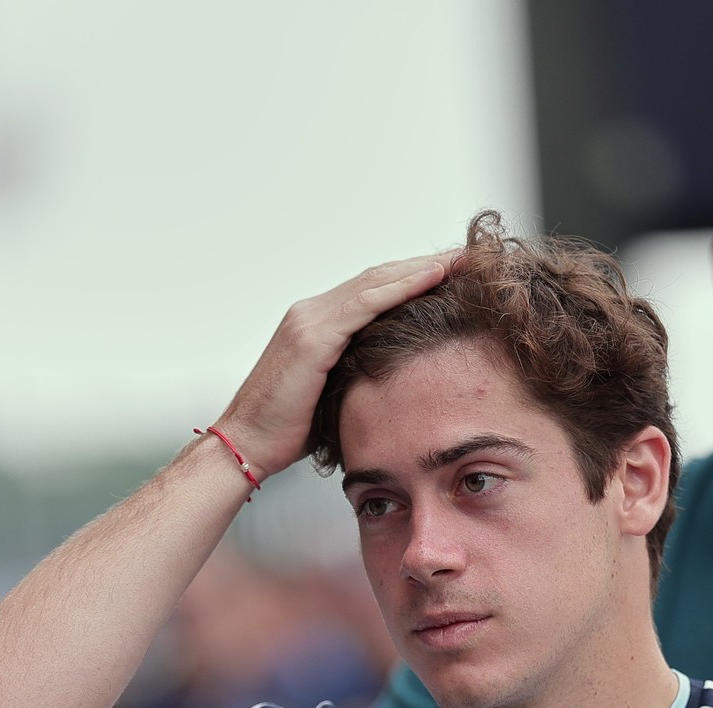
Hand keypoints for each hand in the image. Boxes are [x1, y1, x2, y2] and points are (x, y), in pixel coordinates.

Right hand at [215, 255, 456, 475]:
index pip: (373, 291)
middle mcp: (312, 312)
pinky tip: (432, 278)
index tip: (452, 274)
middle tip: (465, 256)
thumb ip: (356, 376)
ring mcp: (310, 320)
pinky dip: (401, 287)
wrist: (247, 444)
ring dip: (421, 268)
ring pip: (375, 282)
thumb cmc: (288, 431)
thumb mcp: (333, 396)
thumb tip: (393, 381)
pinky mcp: (312, 337)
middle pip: (379, 277)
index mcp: (318, 324)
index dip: (413, 279)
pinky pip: (365, 304)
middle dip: (424, 265)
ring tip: (459, 260)